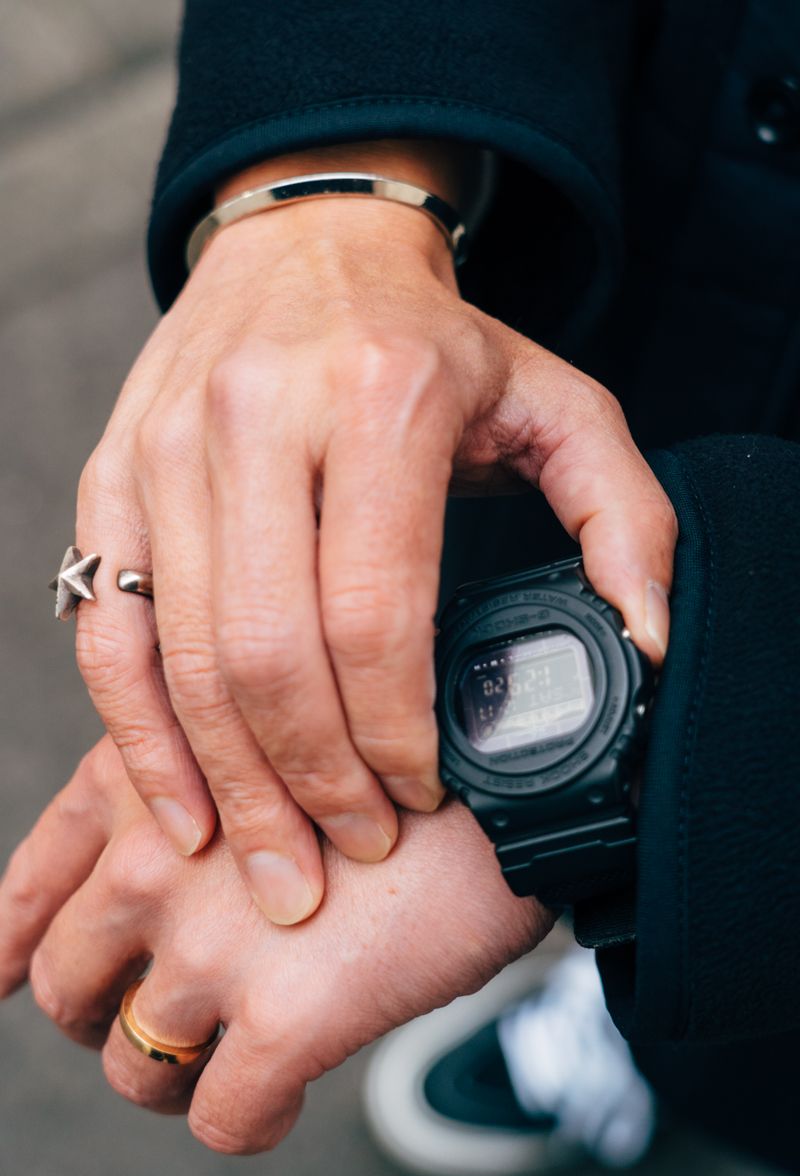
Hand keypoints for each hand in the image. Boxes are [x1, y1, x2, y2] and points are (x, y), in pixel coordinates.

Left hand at [0, 737, 550, 1152]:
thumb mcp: (264, 747)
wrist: (516, 775)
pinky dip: (249, 1121)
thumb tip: (140, 897)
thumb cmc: (404, 761)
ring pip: (133, 1064)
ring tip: (231, 1061)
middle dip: (101, 1014)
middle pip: (65, 981)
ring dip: (173, 1077)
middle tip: (158, 1024)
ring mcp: (211, 940)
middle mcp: (156, 855)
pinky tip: (289, 1095)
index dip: (9, 936)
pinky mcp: (284, 1017)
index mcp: (150, 777)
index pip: (34, 878)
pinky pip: (221, 1118)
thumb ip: (190, 804)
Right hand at [73, 140, 675, 924]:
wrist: (305, 247)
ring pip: (183, 657)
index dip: (394, 733)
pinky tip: (182, 810)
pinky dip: (139, 737)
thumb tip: (644, 643)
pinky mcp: (113, 479)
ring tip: (275, 866)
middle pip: (266, 651)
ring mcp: (167, 450)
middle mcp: (257, 419)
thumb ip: (624, 518)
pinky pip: (107, 632)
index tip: (417, 798)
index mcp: (380, 400)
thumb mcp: (557, 403)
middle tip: (345, 859)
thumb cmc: (432, 343)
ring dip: (230, 785)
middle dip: (309, 783)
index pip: (374, 612)